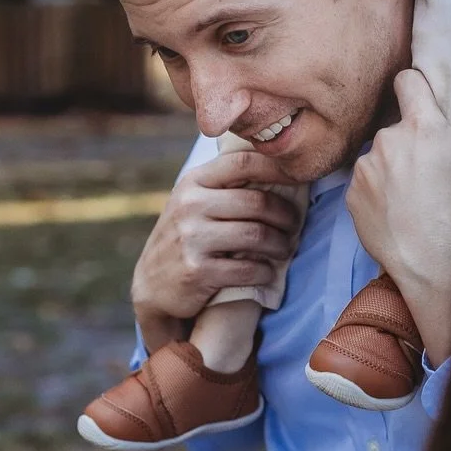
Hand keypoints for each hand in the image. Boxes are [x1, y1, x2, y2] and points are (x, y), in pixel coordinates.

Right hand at [131, 150, 300, 350]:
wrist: (151, 286)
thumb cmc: (186, 238)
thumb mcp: (193, 203)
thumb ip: (223, 185)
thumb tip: (277, 165)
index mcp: (192, 183)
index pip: (242, 163)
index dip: (276, 167)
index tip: (298, 177)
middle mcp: (189, 206)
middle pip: (257, 202)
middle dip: (285, 215)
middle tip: (294, 225)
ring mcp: (191, 238)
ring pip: (257, 235)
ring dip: (280, 244)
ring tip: (284, 248)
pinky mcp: (197, 271)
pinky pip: (248, 268)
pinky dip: (265, 271)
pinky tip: (267, 272)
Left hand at [346, 69, 450, 367]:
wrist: (437, 265)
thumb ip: (450, 132)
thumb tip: (444, 117)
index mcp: (426, 127)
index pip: (408, 82)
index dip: (412, 88)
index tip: (413, 95)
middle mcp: (390, 140)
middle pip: (394, 130)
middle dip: (405, 146)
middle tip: (425, 179)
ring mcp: (367, 168)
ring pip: (378, 161)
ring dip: (389, 173)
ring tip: (411, 205)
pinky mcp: (351, 194)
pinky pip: (364, 186)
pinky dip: (376, 196)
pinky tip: (396, 217)